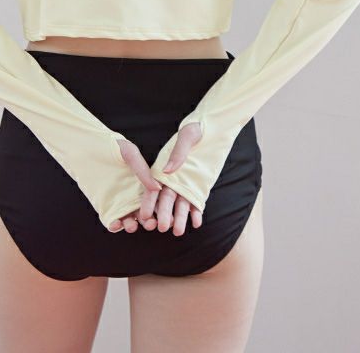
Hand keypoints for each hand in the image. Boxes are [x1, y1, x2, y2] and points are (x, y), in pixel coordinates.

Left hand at [107, 139, 162, 232]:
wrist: (84, 147)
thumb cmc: (109, 146)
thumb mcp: (129, 153)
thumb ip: (142, 170)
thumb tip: (158, 187)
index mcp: (141, 181)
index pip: (154, 199)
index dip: (160, 208)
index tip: (166, 216)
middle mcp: (131, 194)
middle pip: (144, 212)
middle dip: (149, 221)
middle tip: (151, 224)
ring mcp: (118, 201)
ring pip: (129, 218)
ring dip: (132, 225)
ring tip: (132, 225)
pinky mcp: (104, 206)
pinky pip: (111, 220)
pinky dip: (115, 225)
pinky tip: (116, 224)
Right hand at [144, 121, 204, 235]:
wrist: (215, 128)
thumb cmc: (196, 129)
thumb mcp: (187, 136)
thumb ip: (178, 153)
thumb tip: (168, 171)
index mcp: (164, 166)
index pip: (153, 187)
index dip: (148, 201)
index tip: (144, 214)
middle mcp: (173, 177)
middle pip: (166, 199)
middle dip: (163, 213)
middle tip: (161, 227)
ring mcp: (186, 183)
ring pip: (181, 203)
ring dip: (180, 217)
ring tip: (179, 231)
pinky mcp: (199, 186)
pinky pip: (196, 201)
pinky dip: (196, 212)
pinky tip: (197, 222)